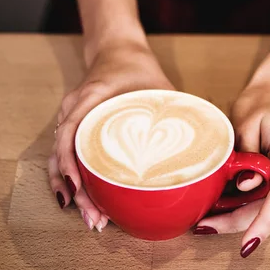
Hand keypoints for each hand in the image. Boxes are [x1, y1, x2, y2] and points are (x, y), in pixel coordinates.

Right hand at [49, 38, 173, 230]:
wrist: (117, 50)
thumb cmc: (138, 68)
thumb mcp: (160, 86)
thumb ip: (179, 110)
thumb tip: (209, 140)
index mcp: (90, 98)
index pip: (70, 134)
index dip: (71, 164)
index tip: (78, 189)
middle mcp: (74, 111)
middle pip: (63, 156)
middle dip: (76, 192)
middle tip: (93, 218)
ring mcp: (71, 120)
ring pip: (60, 161)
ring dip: (72, 191)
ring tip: (91, 218)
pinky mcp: (76, 129)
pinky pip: (67, 157)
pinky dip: (72, 179)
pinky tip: (83, 200)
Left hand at [195, 49, 269, 256]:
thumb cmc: (260, 104)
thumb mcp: (242, 125)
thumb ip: (245, 159)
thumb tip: (244, 190)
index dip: (264, 221)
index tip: (247, 244)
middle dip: (246, 224)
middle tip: (209, 225)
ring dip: (255, 222)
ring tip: (220, 218)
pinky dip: (267, 214)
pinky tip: (240, 210)